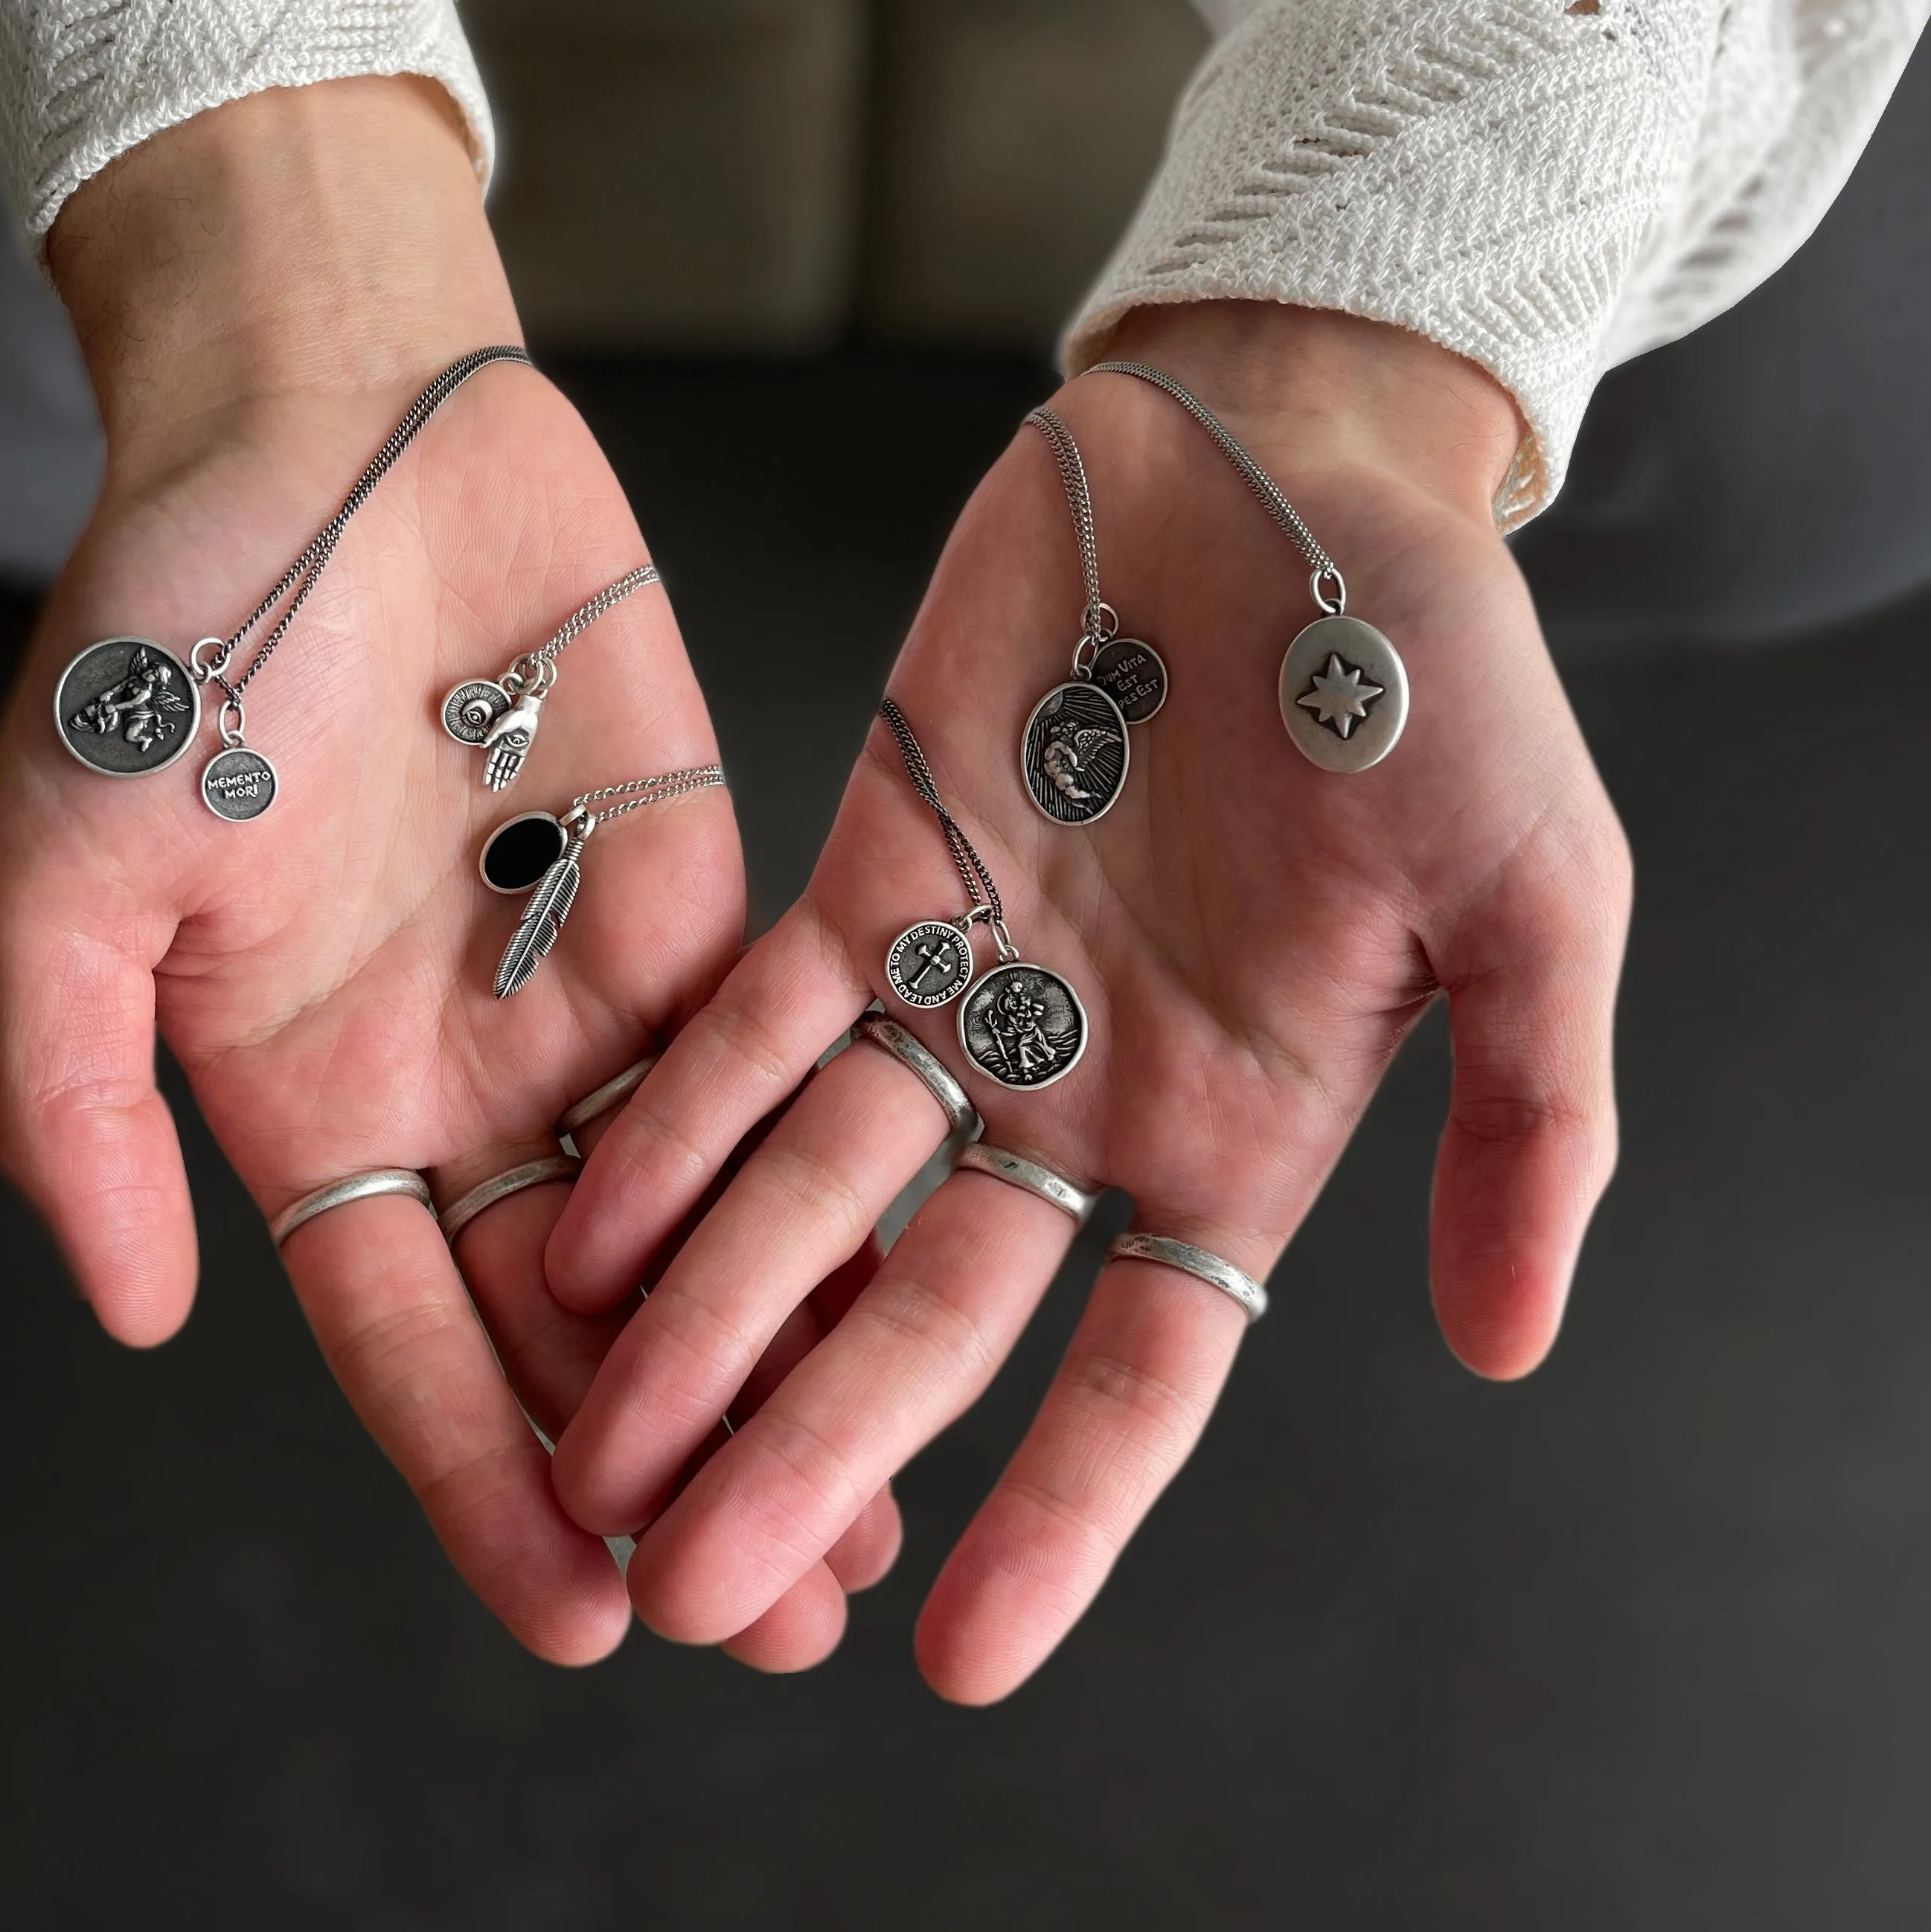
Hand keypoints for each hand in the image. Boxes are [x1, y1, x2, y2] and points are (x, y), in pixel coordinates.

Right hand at [0, 78, 894, 1667]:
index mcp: (304, 1091)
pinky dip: (838, 1169)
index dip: (480, 1478)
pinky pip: (778, 1060)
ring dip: (780, 1346)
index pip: (399, 1331)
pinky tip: (924, 1264)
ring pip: (696, 1213)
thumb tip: (130, 1318)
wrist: (335, 414)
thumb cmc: (173, 618)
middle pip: (571, 1313)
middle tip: (772, 1610)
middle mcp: (456, 1067)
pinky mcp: (699, 888)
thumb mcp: (63, 864)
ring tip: (884, 1484)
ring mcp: (584, 983)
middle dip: (666, 1460)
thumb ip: (75, 1096)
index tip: (578, 1614)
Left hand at [544, 302, 1629, 1698]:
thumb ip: (1526, 1117)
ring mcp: (963, 988)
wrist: (1289, 467)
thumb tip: (1512, 1349)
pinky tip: (589, 1230)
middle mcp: (1082, 1088)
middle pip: (932, 1313)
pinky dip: (679, 1124)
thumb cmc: (1444, 671)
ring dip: (708, 1320)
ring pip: (813, 1194)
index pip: (1143, 1367)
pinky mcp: (868, 872)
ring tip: (598, 1454)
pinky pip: (755, 1027)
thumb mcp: (1538, 898)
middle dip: (815, 1448)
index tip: (958, 1660)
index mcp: (1241, 1127)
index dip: (1060, 1515)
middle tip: (693, 1595)